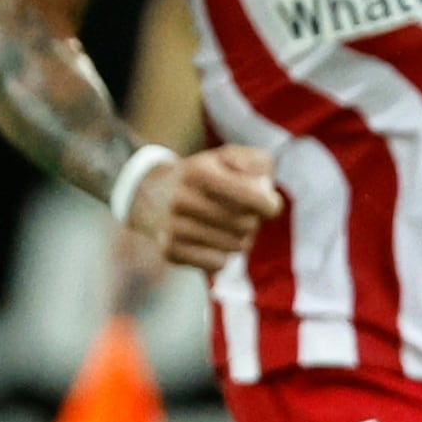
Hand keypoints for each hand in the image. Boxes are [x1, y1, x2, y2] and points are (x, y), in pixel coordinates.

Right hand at [126, 144, 281, 272]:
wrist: (151, 192)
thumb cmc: (204, 175)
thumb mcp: (228, 157)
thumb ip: (257, 163)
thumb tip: (266, 191)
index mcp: (200, 172)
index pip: (255, 198)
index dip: (270, 205)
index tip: (268, 205)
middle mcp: (183, 199)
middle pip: (248, 225)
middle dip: (251, 221)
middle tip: (239, 213)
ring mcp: (173, 227)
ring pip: (235, 247)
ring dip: (238, 239)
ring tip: (224, 226)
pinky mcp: (169, 250)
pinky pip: (217, 264)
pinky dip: (221, 255)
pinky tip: (210, 241)